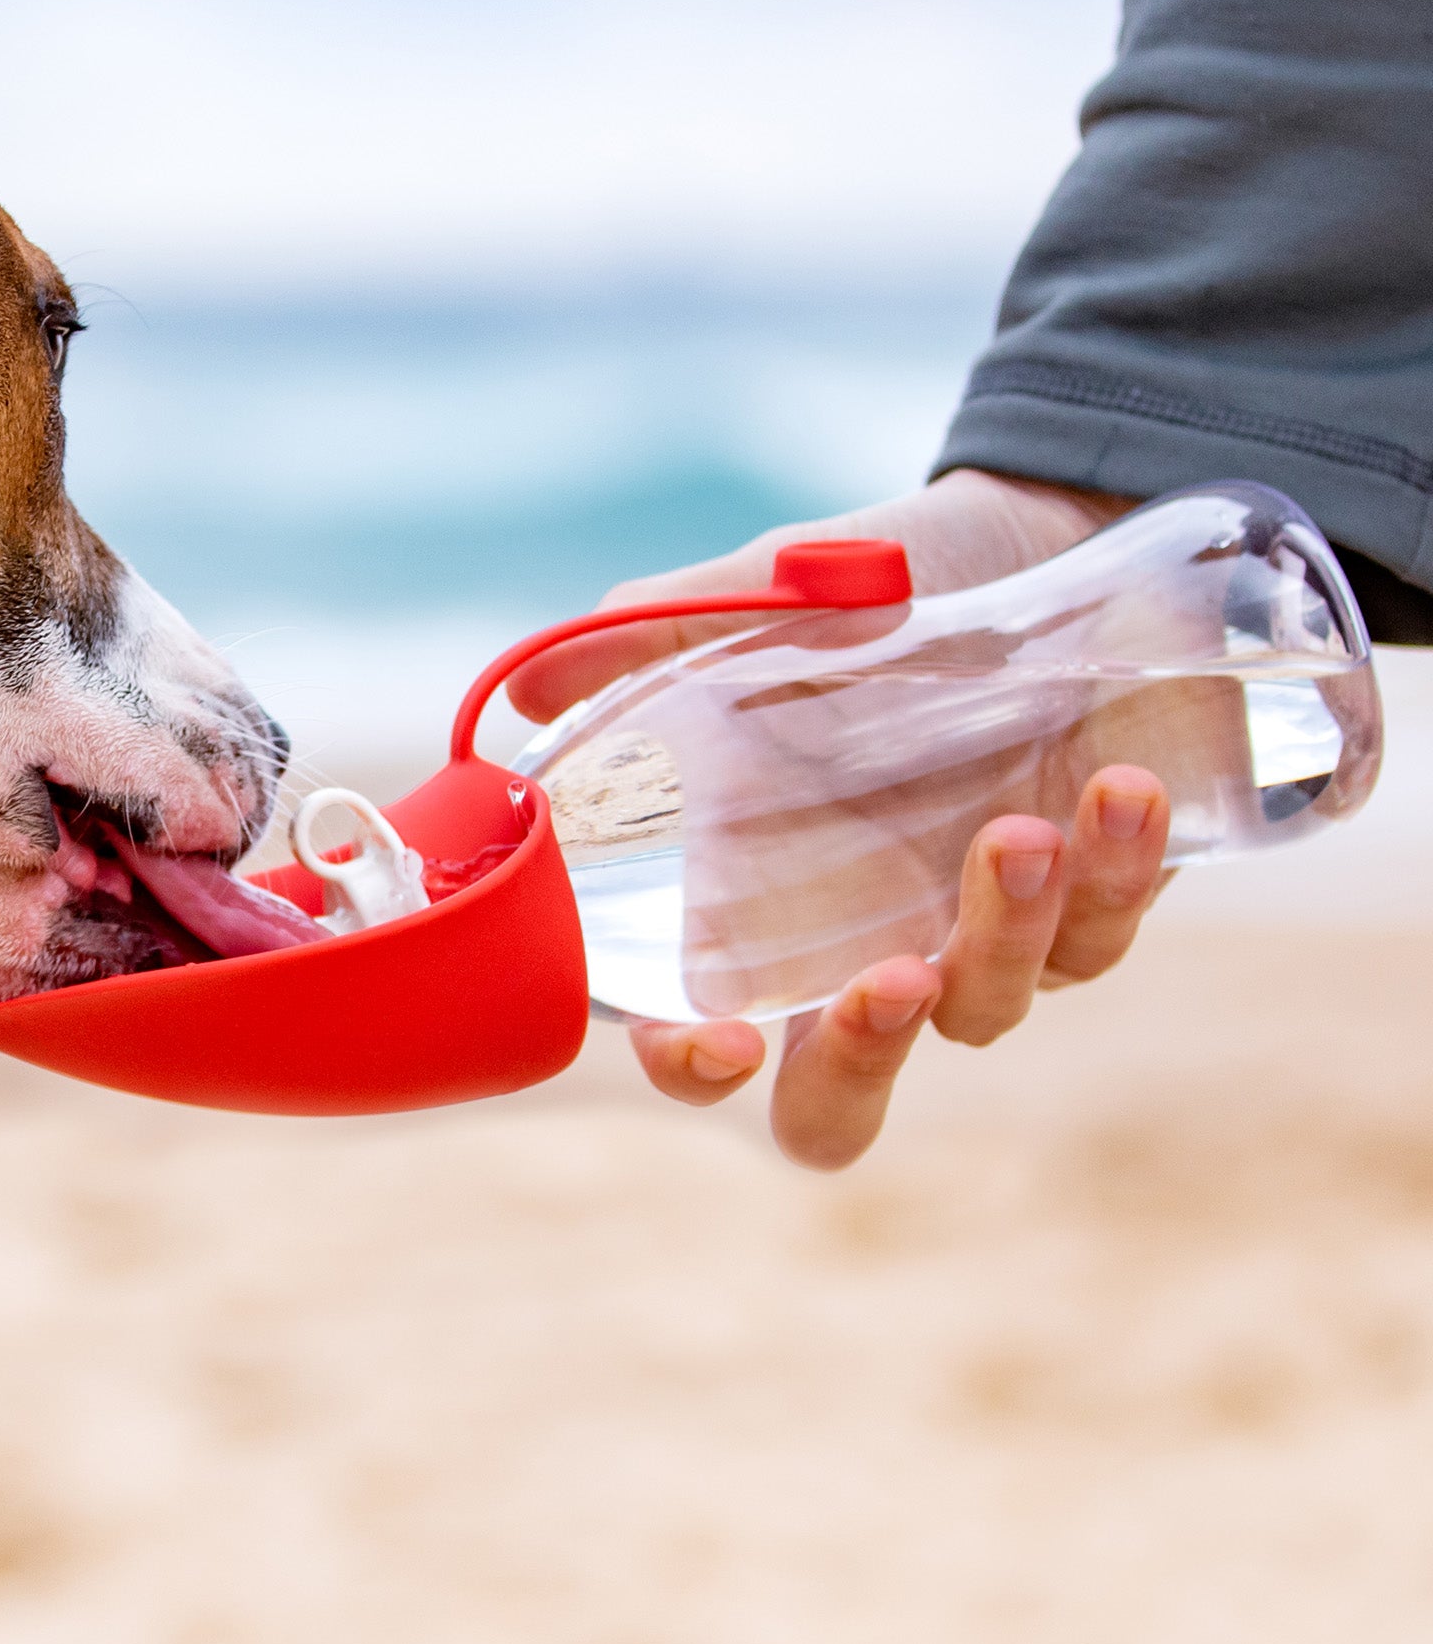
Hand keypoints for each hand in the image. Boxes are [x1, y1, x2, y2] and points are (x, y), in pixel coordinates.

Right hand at [506, 469, 1172, 1167]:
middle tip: (890, 983)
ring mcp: (970, 935)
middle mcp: (854, 941)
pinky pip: (1100, 938)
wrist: (1049, 537)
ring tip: (1019, 824)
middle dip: (858, 1067)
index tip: (719, 1039)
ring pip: (984, 1011)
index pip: (697, 1034)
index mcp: (754, 896)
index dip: (692, 1067)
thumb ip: (650, 639)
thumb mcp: (767, 598)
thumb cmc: (887, 582)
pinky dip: (1113, 876)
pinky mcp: (1087, 907)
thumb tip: (525, 692)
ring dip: (1002, 928)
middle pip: (832, 1106)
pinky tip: (1119, 789)